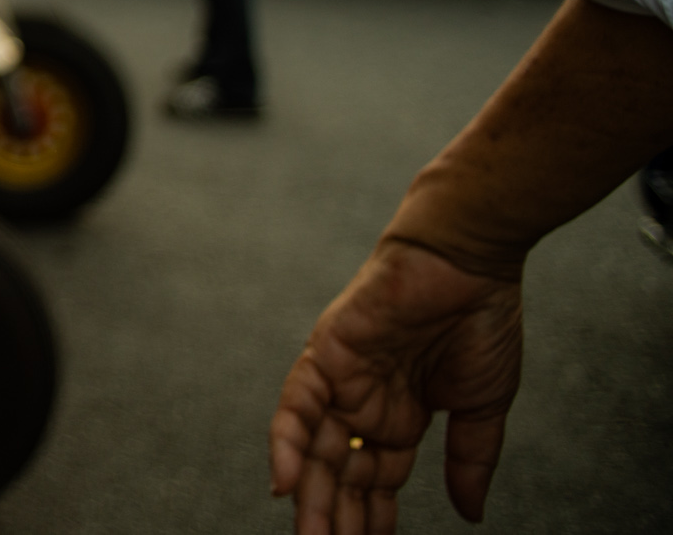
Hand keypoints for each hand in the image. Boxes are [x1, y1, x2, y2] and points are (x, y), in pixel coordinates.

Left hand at [270, 239, 523, 533]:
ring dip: (310, 497)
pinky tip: (286, 486)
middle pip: (339, 472)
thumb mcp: (482, 407)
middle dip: (336, 518)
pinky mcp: (325, 353)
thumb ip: (469, 459)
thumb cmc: (483, 318)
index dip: (372, 518)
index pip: (376, 480)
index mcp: (400, 414)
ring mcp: (341, 378)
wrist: (471, 260)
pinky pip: (295, 404)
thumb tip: (471, 513)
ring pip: (313, 449)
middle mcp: (363, 400)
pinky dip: (286, 443)